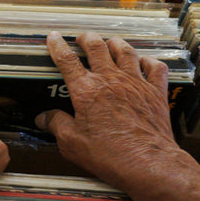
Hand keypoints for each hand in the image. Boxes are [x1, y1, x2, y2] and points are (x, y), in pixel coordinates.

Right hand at [35, 31, 184, 193]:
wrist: (147, 163)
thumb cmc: (109, 155)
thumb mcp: (72, 143)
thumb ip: (56, 125)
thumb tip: (44, 118)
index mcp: (87, 90)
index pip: (67, 60)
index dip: (58, 46)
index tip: (54, 38)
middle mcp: (111, 80)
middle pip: (97, 47)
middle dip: (87, 38)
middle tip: (82, 38)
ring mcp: (136, 83)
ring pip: (125, 51)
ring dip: (115, 43)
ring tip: (110, 42)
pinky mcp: (155, 92)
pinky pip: (155, 67)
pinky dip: (148, 60)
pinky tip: (144, 61)